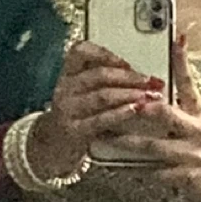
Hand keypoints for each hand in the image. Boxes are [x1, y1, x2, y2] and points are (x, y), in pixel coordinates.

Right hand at [27, 39, 165, 179]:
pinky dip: (120, 113)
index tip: (127, 62)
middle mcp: (65, 88)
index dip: (106, 54)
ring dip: (129, 94)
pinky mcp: (74, 131)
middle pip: (99, 75)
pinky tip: (135, 109)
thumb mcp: (82, 94)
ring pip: (102, 96)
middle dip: (128, 77)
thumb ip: (102, 82)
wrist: (51, 149)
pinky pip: (101, 119)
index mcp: (67, 74)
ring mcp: (68, 110)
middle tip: (149, 81)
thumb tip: (138, 76)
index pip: (81, 52)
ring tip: (147, 95)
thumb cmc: (74, 118)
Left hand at [87, 34, 200, 201]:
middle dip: (144, 108)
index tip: (176, 40)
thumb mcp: (200, 121)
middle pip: (168, 114)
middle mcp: (198, 131)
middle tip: (124, 103)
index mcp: (200, 113)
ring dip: (129, 142)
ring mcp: (192, 155)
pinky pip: (154, 172)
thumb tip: (160, 77)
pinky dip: (134, 168)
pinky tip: (118, 165)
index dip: (182, 62)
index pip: (189, 83)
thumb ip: (182, 101)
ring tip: (108, 137)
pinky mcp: (184, 177)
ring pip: (154, 146)